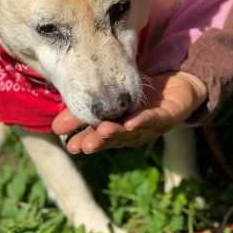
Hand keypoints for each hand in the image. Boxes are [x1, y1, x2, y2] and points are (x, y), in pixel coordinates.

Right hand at [51, 71, 206, 153]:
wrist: (175, 87)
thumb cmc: (138, 96)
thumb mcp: (110, 98)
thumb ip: (89, 106)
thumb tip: (57, 118)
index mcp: (116, 128)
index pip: (95, 135)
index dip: (82, 140)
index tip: (67, 144)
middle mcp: (130, 132)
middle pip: (112, 139)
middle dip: (97, 142)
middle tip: (82, 145)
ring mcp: (148, 127)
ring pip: (130, 132)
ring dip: (116, 133)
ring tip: (102, 132)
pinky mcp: (166, 118)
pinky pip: (153, 120)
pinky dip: (142, 122)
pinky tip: (130, 123)